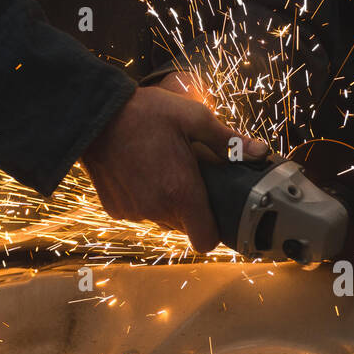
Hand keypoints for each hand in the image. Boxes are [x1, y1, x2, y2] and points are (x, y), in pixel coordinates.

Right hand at [81, 83, 267, 251]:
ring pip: (162, 219)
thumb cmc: (145, 113)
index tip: (214, 212)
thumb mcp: (193, 117)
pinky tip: (140, 171)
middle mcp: (158, 209)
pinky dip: (143, 198)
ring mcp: (134, 211)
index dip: (213, 230)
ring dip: (166, 202)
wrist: (93, 113)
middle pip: (185, 226)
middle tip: (187, 175)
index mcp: (182, 193)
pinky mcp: (115, 208)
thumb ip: (229, 140)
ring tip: (162, 169)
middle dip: (190, 206)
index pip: (206, 239)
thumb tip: (260, 151)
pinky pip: (139, 211)